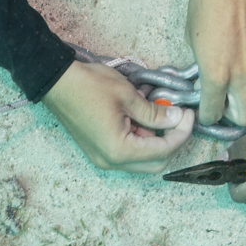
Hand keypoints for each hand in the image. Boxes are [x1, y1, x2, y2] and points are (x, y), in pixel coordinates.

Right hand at [42, 60, 192, 173]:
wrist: (56, 82)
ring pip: (142, 159)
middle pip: (155, 162)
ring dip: (155, 139)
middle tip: (179, 117)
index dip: (182, 132)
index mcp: (120, 151)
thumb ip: (155, 112)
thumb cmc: (88, 86)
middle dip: (172, 140)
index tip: (189, 114)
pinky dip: (140, 138)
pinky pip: (128, 152)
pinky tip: (141, 116)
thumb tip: (176, 118)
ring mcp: (103, 158)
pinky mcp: (99, 150)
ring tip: (157, 112)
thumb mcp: (128, 96)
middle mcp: (111, 161)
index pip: (163, 150)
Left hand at [188, 0, 245, 127]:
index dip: (207, 116)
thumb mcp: (191, 38)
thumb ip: (201, 65)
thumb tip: (205, 78)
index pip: (212, 114)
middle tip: (227, 106)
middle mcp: (240, 76)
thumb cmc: (206, 4)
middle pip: (245, 118)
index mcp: (215, 74)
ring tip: (245, 98)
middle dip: (233, 117)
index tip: (206, 110)